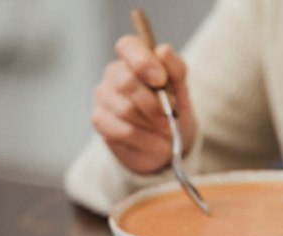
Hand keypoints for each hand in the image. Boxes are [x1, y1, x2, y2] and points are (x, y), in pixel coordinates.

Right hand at [91, 36, 196, 173]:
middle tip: (171, 116)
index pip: (127, 46)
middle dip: (155, 104)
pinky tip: (158, 143)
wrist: (170, 141)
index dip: (143, 62)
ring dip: (154, 124)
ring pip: (126, 109)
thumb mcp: (182, 89)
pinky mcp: (100, 121)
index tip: (160, 80)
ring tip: (166, 130)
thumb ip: (176, 68)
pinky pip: (125, 131)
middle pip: (127, 82)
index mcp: (133, 58)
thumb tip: (162, 51)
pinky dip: (148, 139)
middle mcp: (114, 74)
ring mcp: (103, 97)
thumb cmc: (174, 109)